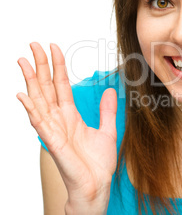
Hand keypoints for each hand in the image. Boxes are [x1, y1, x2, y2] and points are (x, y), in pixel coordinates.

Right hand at [17, 42, 116, 211]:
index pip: (61, 85)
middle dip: (40, 66)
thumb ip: (106, 111)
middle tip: (32, 45)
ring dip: (31, 81)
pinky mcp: (54, 142)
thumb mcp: (107, 130)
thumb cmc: (98, 163)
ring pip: (39, 100)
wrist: (97, 185)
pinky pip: (40, 123)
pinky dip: (30, 109)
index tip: (54, 47)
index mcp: (71, 116)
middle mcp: (59, 120)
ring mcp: (54, 130)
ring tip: (23, 61)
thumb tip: (109, 90)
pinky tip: (23, 94)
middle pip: (46, 88)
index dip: (57, 66)